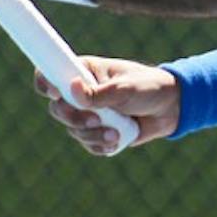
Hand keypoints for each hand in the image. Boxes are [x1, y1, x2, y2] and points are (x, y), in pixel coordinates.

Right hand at [38, 56, 180, 153]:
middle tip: (94, 119)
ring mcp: (88, 113)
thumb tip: (71, 88)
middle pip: (57, 109)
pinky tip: (116, 141)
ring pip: (73, 130)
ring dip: (92, 135)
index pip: (50, 74)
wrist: (170, 108)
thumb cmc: (148, 87)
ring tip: (115, 133)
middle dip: (73, 118)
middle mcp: (81, 92)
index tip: (55, 93)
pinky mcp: (97, 131)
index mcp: (83, 71)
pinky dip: (100, 146)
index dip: (45, 83)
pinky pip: (88, 144)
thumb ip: (98, 93)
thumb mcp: (124, 88)